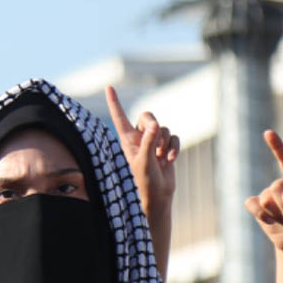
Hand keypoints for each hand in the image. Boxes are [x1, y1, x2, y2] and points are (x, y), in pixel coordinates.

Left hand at [107, 86, 176, 278]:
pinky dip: (174, 146)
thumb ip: (147, 142)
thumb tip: (154, 125)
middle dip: (153, 123)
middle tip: (155, 136)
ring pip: (163, 127)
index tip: (108, 87)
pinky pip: (173, 136)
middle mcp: (138, 138)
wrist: (157, 196)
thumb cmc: (144, 182)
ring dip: (165, 141)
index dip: (115, 102)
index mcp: (126, 140)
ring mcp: (153, 142)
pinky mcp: (165, 147)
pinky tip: (170, 160)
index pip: (119, 117)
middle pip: (147, 116)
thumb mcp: (143, 162)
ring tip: (161, 158)